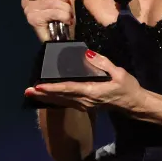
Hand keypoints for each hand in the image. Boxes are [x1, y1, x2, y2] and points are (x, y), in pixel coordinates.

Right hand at [21, 0, 79, 43]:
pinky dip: (63, 15)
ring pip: (51, 1)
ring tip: (67, 15)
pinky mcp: (33, 20)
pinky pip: (52, 11)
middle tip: (66, 5)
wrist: (66, 38)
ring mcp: (29, 10)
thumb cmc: (63, 16)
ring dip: (65, 9)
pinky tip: (64, 21)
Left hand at [26, 50, 144, 112]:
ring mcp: (85, 105)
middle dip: (43, 94)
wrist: (134, 104)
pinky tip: (47, 96)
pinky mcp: (85, 105)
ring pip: (62, 101)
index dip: (53, 87)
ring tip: (32, 93)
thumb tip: (86, 54)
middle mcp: (85, 101)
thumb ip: (102, 63)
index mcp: (92, 92)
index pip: (68, 89)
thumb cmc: (128, 88)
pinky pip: (67, 102)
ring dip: (47, 97)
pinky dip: (55, 98)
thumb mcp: (118, 73)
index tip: (39, 86)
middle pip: (61, 97)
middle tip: (27, 91)